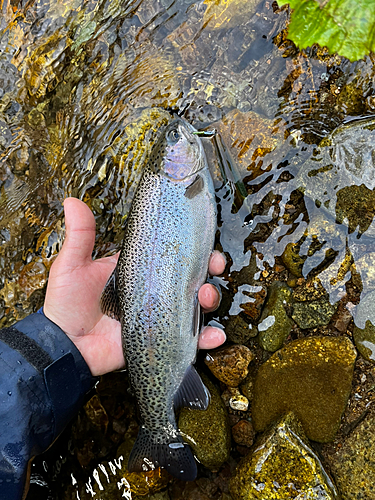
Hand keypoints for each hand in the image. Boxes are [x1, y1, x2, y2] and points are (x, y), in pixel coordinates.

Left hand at [43, 198, 225, 375]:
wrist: (65, 346)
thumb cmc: (67, 304)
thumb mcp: (72, 265)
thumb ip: (80, 236)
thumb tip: (72, 200)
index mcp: (137, 270)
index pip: (170, 253)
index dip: (191, 247)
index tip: (204, 241)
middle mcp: (154, 290)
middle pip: (190, 276)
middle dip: (209, 269)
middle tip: (215, 265)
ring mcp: (160, 314)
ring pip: (195, 304)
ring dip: (209, 298)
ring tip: (205, 297)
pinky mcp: (161, 338)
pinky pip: (190, 338)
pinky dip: (206, 337)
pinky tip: (215, 335)